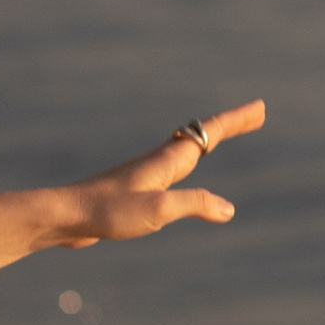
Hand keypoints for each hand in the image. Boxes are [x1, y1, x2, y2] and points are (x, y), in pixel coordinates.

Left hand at [49, 98, 265, 247]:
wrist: (64, 216)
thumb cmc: (107, 212)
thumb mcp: (157, 211)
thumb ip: (193, 205)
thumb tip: (228, 209)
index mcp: (167, 161)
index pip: (209, 133)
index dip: (236, 120)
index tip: (260, 107)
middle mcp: (158, 161)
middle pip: (202, 135)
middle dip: (230, 124)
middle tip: (256, 114)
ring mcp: (146, 173)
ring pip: (186, 148)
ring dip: (210, 137)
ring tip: (225, 132)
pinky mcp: (135, 188)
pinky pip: (173, 166)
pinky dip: (191, 157)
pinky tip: (183, 168)